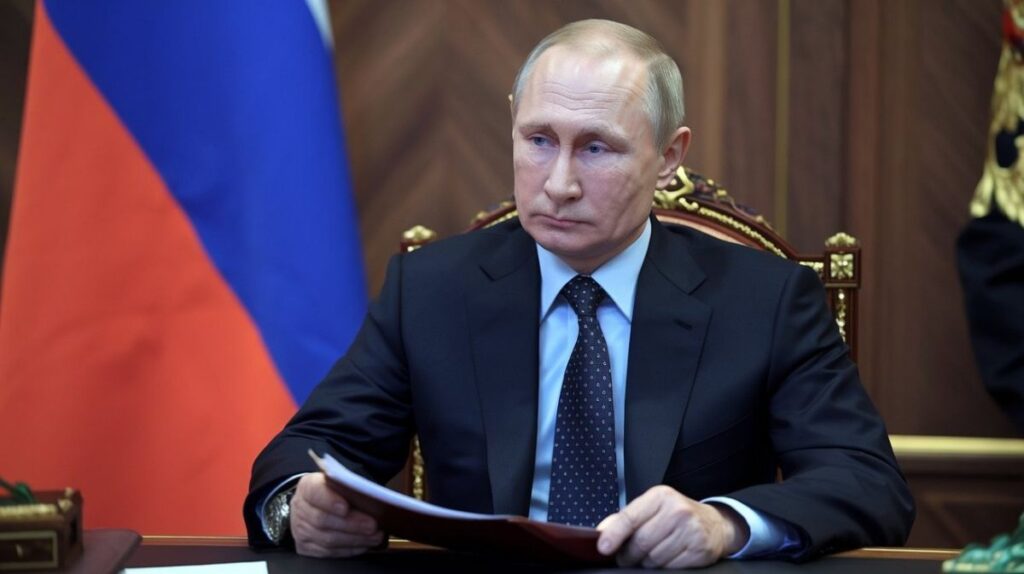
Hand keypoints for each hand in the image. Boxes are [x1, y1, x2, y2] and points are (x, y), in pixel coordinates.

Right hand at [289, 472, 384, 557]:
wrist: (316, 503)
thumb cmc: (334, 491)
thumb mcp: (341, 481)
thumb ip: (350, 485)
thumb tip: (371, 495)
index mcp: (307, 486)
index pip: (315, 492)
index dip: (330, 501)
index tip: (346, 507)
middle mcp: (301, 508)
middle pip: (322, 520)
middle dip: (351, 524)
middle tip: (372, 525)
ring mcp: (300, 530)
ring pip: (327, 539)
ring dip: (355, 539)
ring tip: (375, 536)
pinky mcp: (305, 547)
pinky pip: (328, 552)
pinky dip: (349, 549)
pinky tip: (364, 544)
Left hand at [596, 485, 748, 568]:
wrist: (715, 524)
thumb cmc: (677, 514)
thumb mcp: (652, 508)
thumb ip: (627, 518)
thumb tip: (603, 531)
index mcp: (661, 496)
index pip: (631, 517)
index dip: (614, 534)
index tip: (603, 547)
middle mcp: (677, 511)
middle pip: (641, 542)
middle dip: (628, 555)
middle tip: (625, 557)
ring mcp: (691, 531)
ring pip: (654, 558)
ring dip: (645, 563)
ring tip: (648, 556)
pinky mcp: (700, 550)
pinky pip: (670, 568)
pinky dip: (663, 567)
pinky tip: (665, 559)